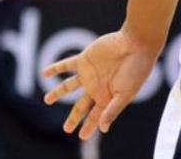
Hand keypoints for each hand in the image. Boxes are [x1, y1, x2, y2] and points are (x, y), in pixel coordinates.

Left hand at [41, 30, 158, 138]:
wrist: (137, 44)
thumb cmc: (136, 69)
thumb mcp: (125, 93)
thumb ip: (112, 110)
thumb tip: (103, 128)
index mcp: (108, 96)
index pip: (96, 115)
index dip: (89, 126)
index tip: (82, 137)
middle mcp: (98, 86)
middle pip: (81, 105)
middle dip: (74, 117)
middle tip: (67, 129)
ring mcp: (90, 73)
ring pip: (69, 86)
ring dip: (58, 92)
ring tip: (47, 100)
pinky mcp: (85, 60)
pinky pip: (66, 65)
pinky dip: (55, 68)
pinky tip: (44, 72)